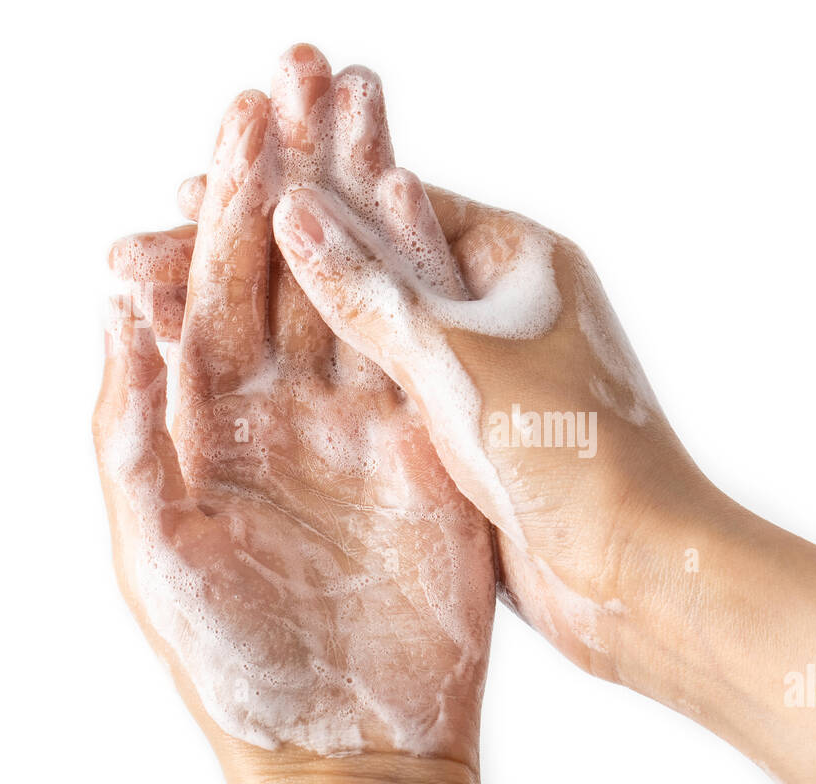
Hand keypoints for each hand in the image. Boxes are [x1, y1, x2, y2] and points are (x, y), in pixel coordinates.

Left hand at [94, 85, 494, 770]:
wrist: (350, 735)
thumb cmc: (236, 658)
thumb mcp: (156, 544)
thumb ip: (132, 427)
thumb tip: (118, 310)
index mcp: (211, 421)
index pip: (219, 285)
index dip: (231, 201)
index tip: (245, 119)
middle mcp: (288, 408)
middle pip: (294, 266)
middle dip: (299, 170)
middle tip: (311, 75)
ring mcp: (365, 422)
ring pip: (363, 290)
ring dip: (365, 200)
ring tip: (371, 111)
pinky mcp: (430, 449)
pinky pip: (425, 352)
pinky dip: (424, 280)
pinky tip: (425, 210)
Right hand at [155, 46, 707, 682]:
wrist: (637, 578)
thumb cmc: (575, 457)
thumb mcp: (458, 361)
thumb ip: (370, 291)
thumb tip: (291, 208)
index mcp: (519, 260)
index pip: (392, 199)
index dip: (300, 188)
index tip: (216, 173)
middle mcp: (501, 307)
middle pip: (374, 262)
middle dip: (281, 252)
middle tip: (178, 231)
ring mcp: (484, 372)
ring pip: (370, 332)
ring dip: (292, 319)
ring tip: (191, 303)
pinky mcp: (469, 435)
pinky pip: (382, 392)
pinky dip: (324, 382)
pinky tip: (253, 379)